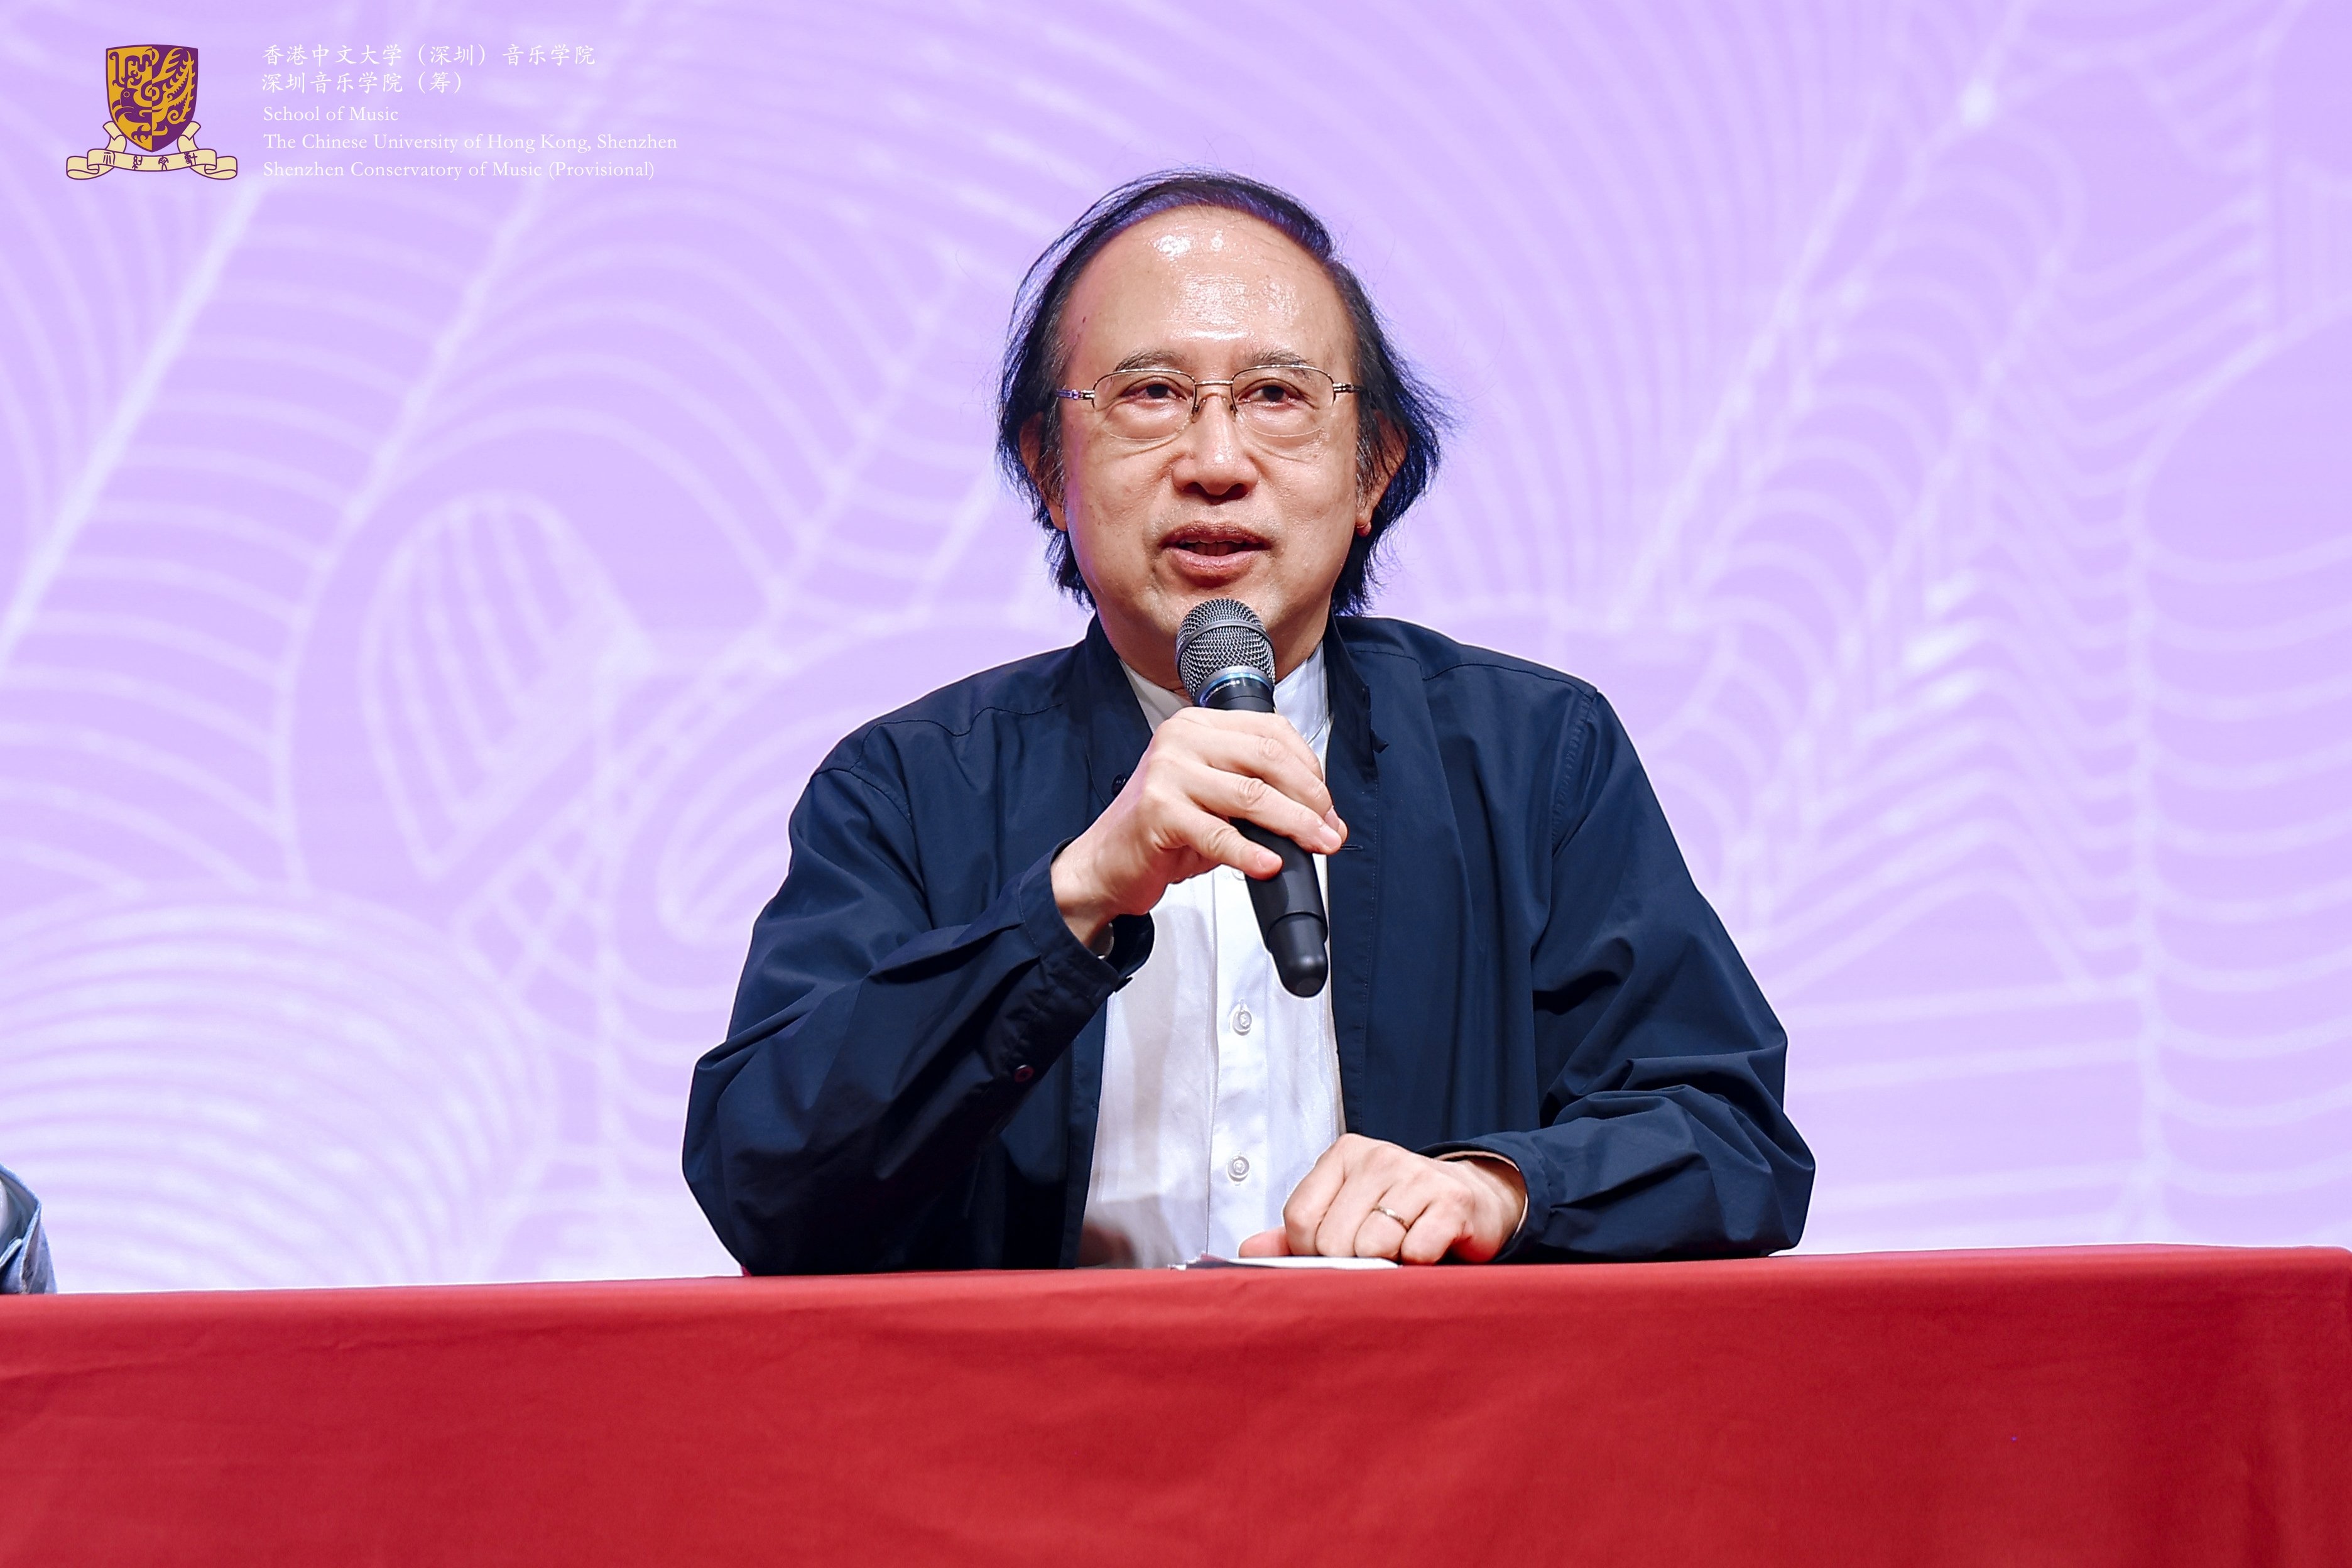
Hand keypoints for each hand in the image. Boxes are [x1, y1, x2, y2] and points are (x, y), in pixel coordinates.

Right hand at [1052, 706, 1345, 947]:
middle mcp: (1181, 739)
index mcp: (1199, 725)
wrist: (1106, 863)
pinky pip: (1217, 834)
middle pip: (1268, 759)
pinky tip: (1269, 864)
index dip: (1311, 769)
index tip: (1328, 805)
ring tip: (1316, 845)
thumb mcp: (1213, 799)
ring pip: (1251, 795)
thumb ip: (1259, 796)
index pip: (1272, 732)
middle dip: (1310, 798)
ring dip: (1294, 824)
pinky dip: (1249, 853)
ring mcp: (1167, 772)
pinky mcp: (1158, 811)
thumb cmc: (1161, 831)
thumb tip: (1320, 819)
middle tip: (1329, 830)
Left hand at [1238, 1135, 1526, 1263]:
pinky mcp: (1452, 1202)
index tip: (1335, 1254)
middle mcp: (1379, 1158)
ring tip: (1401, 1254)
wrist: (1473, 1202)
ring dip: (1386, 1266)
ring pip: (1372, 1247)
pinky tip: (1426, 1252)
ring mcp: (1417, 1176)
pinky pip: (1416, 1252)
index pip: (1300, 1219)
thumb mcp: (1345, 1214)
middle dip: (1350, 1264)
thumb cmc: (1399, 1213)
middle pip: (1333, 1240)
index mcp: (1344, 1155)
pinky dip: (1417, 1266)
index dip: (1311, 1252)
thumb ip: (1295, 1234)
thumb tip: (1247, 1249)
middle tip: (1375, 1257)